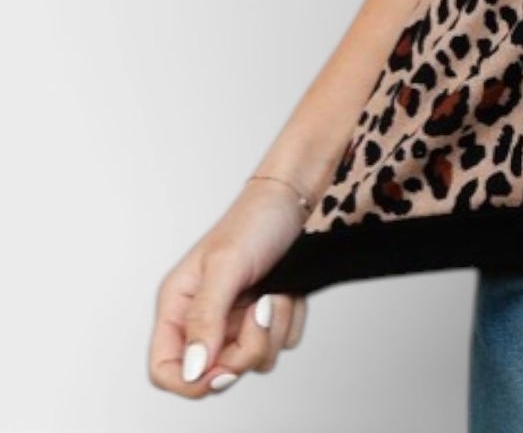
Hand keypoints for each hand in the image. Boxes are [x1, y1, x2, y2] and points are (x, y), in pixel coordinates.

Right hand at [148, 178, 310, 397]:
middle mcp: (205, 320)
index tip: (222, 369)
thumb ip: (205, 317)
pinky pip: (281, 345)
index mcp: (179, 307)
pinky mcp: (266, 318)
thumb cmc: (256, 219)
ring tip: (275, 291)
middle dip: (246, 349)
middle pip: (215, 373)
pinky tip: (289, 290)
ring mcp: (237, 321)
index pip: (165, 369)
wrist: (299, 198)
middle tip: (262, 309)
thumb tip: (193, 369)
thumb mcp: (226, 265)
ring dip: (274, 329)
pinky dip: (290, 320)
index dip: (189, 381)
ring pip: (253, 363)